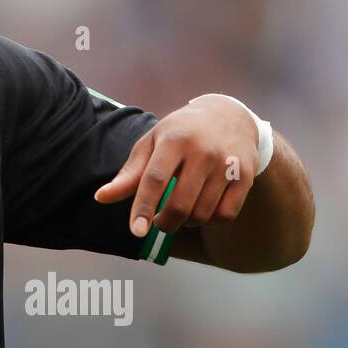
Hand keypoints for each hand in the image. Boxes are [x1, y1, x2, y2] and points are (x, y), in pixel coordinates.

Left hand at [93, 96, 258, 236]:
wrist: (228, 116)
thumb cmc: (180, 132)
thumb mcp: (151, 143)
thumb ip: (129, 173)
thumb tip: (101, 198)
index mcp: (174, 140)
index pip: (154, 179)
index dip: (143, 208)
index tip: (136, 231)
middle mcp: (203, 151)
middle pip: (180, 204)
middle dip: (165, 223)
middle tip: (159, 222)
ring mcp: (227, 164)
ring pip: (202, 213)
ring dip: (186, 222)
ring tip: (181, 210)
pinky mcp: (246, 175)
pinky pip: (226, 214)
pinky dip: (211, 220)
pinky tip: (203, 207)